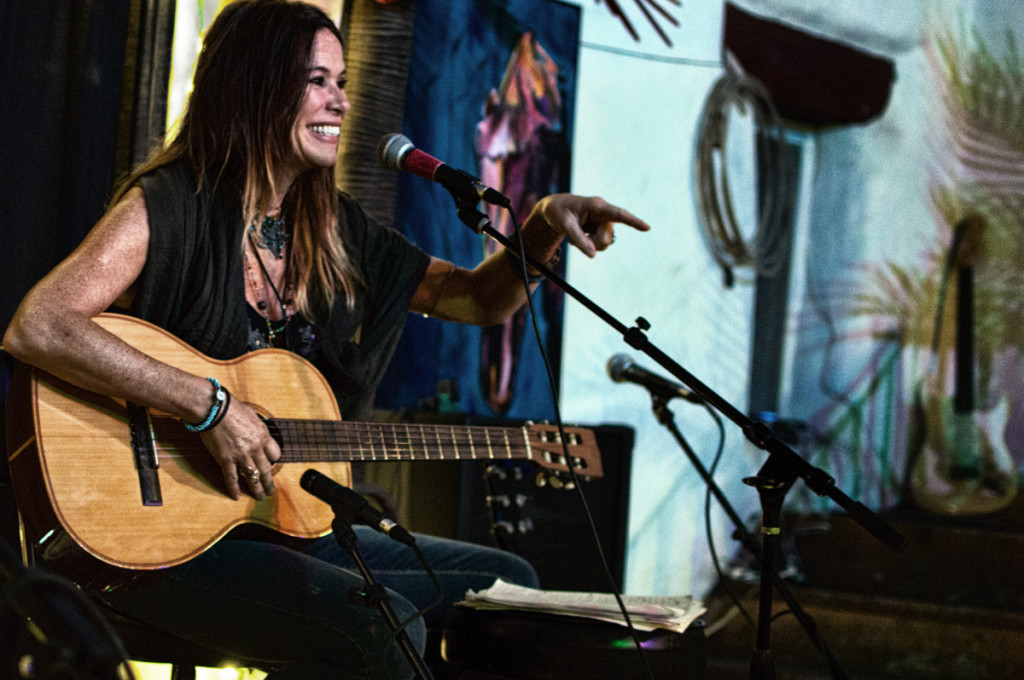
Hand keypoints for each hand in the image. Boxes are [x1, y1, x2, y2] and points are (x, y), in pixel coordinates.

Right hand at [200, 399, 280, 499]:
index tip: (271, 463)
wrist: (215, 409)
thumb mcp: (253, 416)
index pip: (275, 454)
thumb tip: (258, 432)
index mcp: (263, 436)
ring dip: (257, 489)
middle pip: (266, 469)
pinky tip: (237, 496)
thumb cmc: (232, 408)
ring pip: (252, 477)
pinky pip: (231, 478)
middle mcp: (255, 448)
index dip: (273, 460)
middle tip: (271, 491)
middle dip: (269, 482)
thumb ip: (257, 428)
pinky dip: (234, 488)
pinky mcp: (225, 460)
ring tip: (260, 497)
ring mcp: (241, 455)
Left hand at [530, 194, 650, 257]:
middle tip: (575, 240)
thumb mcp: (564, 226)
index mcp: (597, 206)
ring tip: (576, 236)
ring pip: (604, 244)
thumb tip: (592, 255)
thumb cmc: (558, 212)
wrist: (555, 209)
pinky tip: (580, 236)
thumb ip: (578, 240)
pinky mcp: (601, 228)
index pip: (619, 214)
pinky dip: (589, 245)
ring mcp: (603, 222)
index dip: (633, 221)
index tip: (647, 228)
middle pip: (606, 238)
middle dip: (592, 244)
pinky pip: (599, 245)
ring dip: (590, 245)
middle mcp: (604, 213)